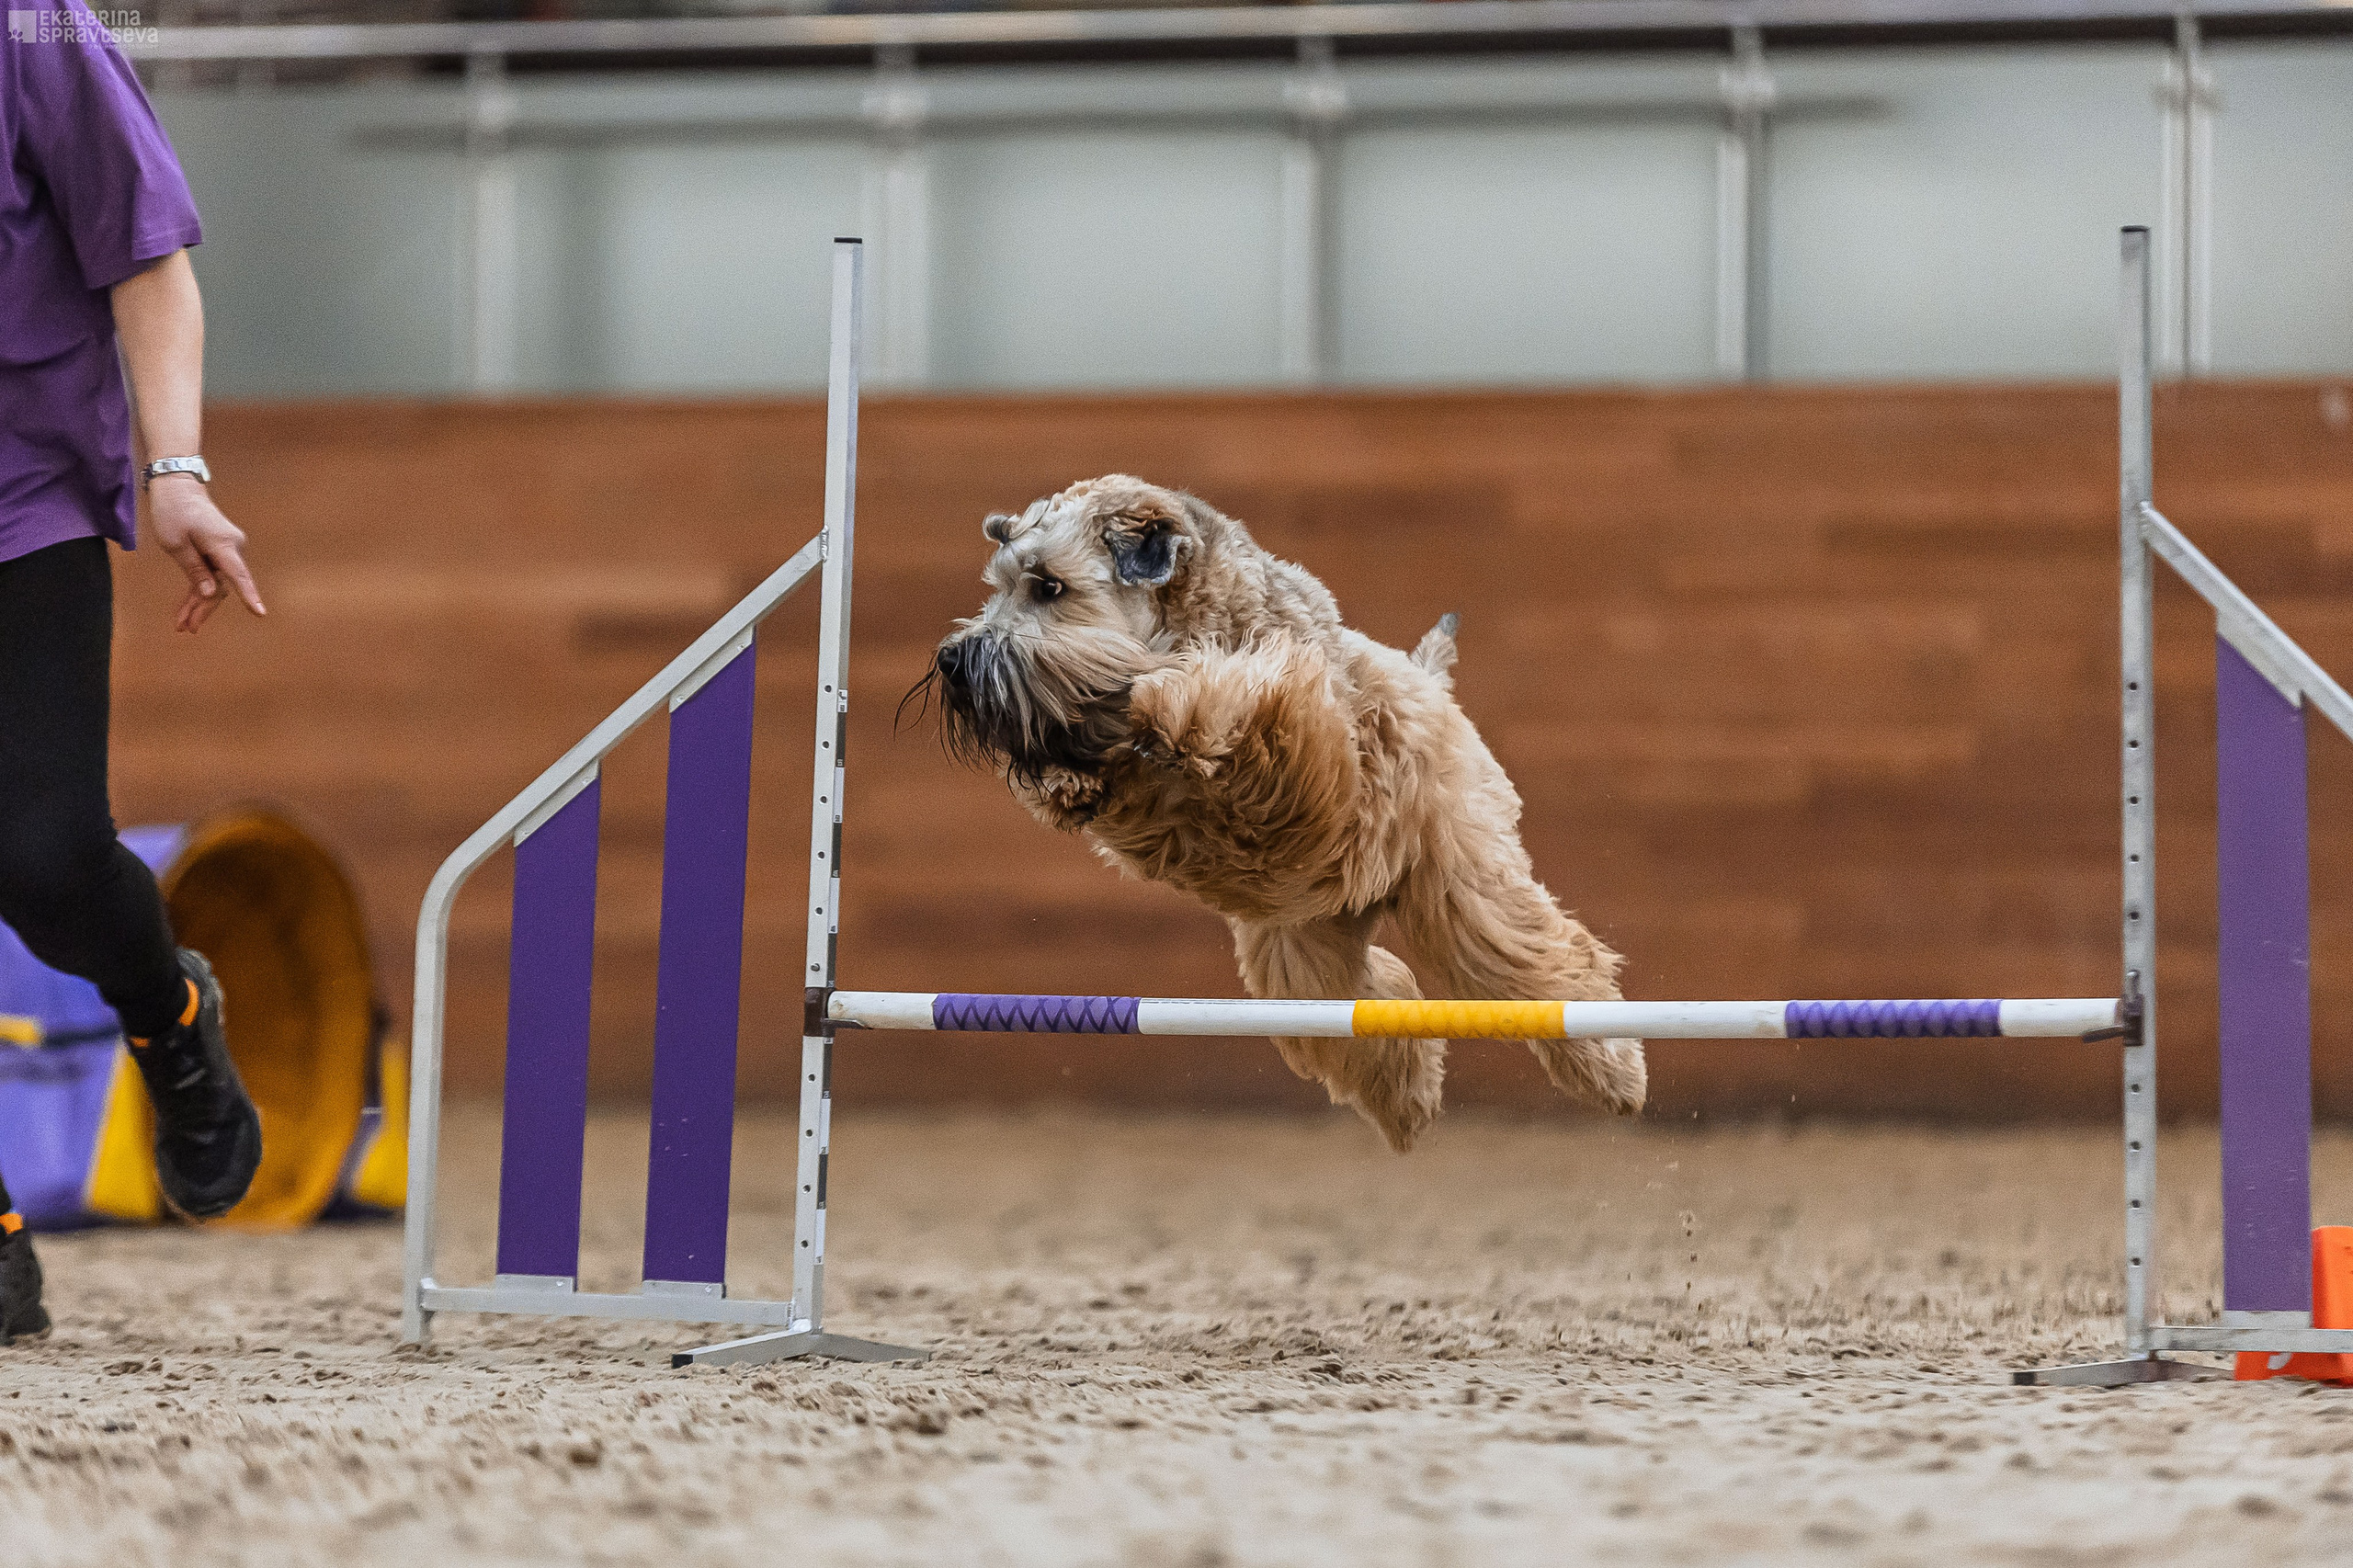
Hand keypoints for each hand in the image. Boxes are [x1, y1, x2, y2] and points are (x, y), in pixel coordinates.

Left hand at [146, 477, 264, 632]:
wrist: (179, 486)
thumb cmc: (173, 511)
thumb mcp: (176, 543)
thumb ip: (196, 569)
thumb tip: (212, 593)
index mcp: (222, 545)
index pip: (238, 576)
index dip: (248, 596)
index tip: (259, 613)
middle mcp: (232, 548)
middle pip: (223, 586)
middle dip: (204, 609)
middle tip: (187, 628)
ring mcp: (227, 549)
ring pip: (217, 583)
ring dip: (200, 603)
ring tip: (183, 624)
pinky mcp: (220, 550)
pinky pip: (213, 574)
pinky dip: (200, 590)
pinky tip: (189, 607)